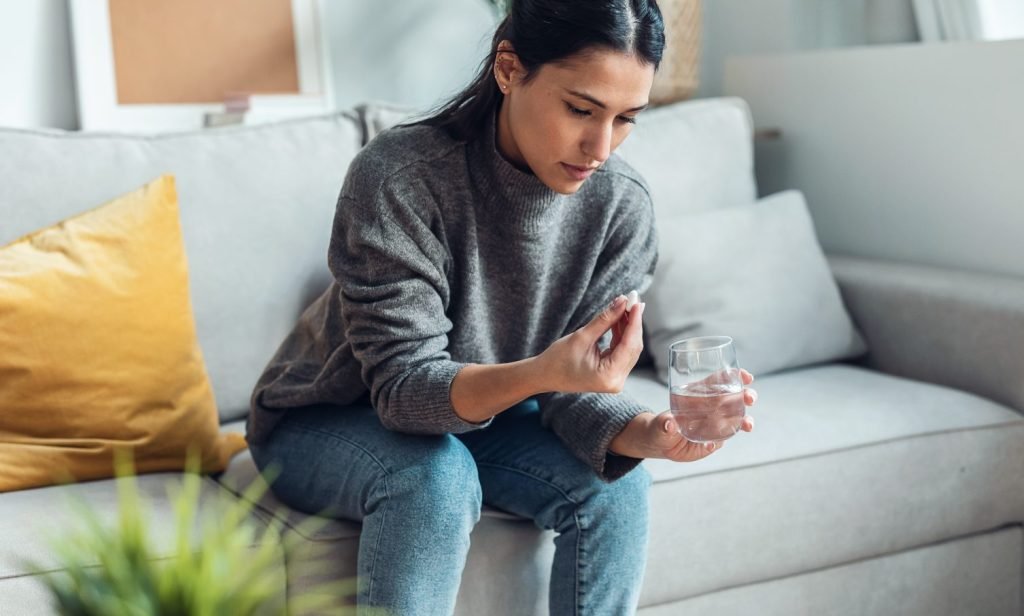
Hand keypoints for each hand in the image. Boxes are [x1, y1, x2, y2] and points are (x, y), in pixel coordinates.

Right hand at [537, 295, 643, 393]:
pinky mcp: (612, 373)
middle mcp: (616, 381)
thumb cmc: (558, 359)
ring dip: (627, 327)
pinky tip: (619, 318)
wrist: (544, 375)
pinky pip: (621, 351)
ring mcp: (615, 379)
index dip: (635, 322)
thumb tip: (622, 302)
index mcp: (609, 376)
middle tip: (632, 299)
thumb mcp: (582, 336)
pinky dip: (621, 334)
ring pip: (628, 348)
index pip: (629, 345)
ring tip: (625, 305)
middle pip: (632, 347)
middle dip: (632, 322)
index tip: (637, 302)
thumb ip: (605, 319)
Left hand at [609, 369, 756, 460]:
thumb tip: (668, 423)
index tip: (746, 376)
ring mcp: (717, 422)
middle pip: (735, 397)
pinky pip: (726, 436)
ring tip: (748, 425)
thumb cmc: (660, 426)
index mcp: (700, 393)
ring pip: (738, 417)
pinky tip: (719, 441)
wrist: (661, 443)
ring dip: (746, 419)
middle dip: (747, 395)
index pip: (721, 379)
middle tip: (750, 398)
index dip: (734, 375)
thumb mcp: (659, 425)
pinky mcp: (717, 438)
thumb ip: (663, 424)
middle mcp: (712, 406)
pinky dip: (729, 436)